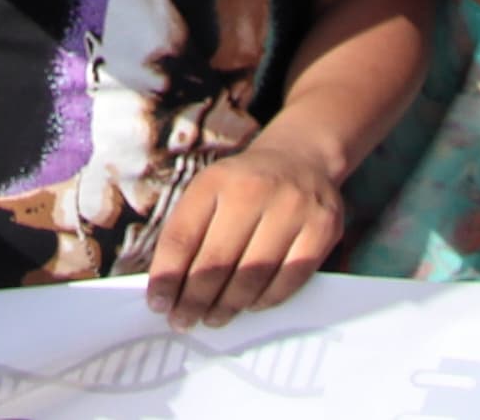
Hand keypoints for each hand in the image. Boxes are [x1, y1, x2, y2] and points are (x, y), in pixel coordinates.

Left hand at [144, 136, 344, 327]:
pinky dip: (265, 300)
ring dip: (228, 306)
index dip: (166, 277)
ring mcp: (292, 208)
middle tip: (183, 320)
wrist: (302, 159)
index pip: (182, 237)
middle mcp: (254, 190)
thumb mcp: (210, 191)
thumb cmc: (245, 186)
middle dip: (194, 300)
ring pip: (252, 276)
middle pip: (216, 262)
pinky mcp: (322, 228)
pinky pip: (289, 280)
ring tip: (213, 318)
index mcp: (216, 180)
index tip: (157, 303)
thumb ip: (189, 232)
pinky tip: (250, 305)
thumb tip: (167, 288)